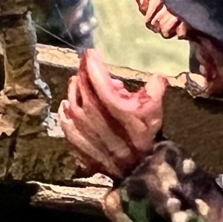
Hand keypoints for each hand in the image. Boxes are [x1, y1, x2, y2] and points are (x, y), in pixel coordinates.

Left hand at [59, 50, 166, 179]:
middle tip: (87, 66)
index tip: (91, 53)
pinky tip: (67, 106)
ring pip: (71, 100)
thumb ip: (155, 90)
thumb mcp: (155, 111)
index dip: (92, 61)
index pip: (96, 75)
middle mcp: (92, 112)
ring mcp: (82, 127)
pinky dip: (65, 111)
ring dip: (74, 89)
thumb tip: (157, 77)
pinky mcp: (76, 139)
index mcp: (111, 102)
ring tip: (78, 83)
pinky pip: (65, 121)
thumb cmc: (145, 137)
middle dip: (83, 72)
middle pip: (81, 85)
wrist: (136, 168)